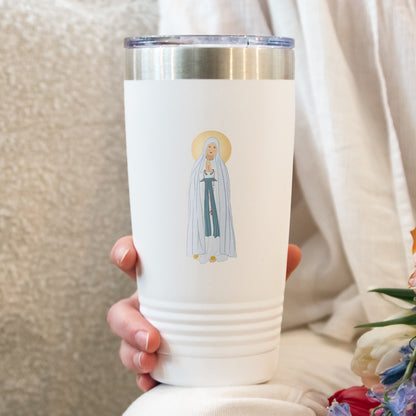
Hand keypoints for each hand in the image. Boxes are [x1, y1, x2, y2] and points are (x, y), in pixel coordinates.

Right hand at [107, 236, 301, 391]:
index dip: (125, 254)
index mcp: (166, 280)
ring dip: (132, 353)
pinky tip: (154, 383)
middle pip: (121, 310)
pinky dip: (144, 376)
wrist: (230, 337)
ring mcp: (150, 332)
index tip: (130, 258)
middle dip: (128, 322)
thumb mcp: (244, 286)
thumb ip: (266, 269)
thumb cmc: (227, 302)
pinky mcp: (156, 359)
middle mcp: (152, 305)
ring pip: (125, 342)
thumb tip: (293, 251)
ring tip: (153, 363)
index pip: (135, 260)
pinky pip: (140, 368)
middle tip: (152, 336)